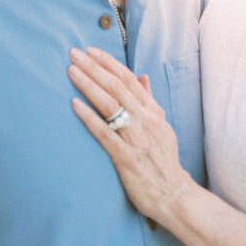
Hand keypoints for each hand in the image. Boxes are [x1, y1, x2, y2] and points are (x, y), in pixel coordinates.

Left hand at [69, 48, 192, 223]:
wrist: (174, 194)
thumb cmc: (163, 161)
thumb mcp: (162, 126)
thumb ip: (149, 101)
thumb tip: (142, 77)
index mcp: (153, 112)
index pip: (129, 80)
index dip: (109, 63)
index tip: (91, 50)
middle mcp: (146, 121)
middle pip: (117, 87)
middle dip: (94, 68)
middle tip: (74, 53)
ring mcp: (136, 139)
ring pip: (111, 105)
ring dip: (89, 85)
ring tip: (71, 71)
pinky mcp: (126, 158)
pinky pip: (105, 133)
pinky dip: (89, 117)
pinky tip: (74, 104)